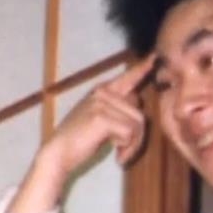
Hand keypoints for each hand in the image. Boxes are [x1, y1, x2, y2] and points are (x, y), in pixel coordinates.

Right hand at [42, 54, 155, 171]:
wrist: (58, 153)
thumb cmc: (79, 140)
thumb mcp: (99, 118)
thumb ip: (117, 107)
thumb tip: (137, 98)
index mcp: (102, 91)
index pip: (127, 77)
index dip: (142, 68)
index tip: (154, 56)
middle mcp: (102, 92)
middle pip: (140, 112)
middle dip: (138, 137)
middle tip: (124, 150)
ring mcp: (100, 103)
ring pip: (137, 124)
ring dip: (132, 145)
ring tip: (119, 154)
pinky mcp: (100, 117)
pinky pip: (129, 133)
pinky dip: (126, 148)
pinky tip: (116, 156)